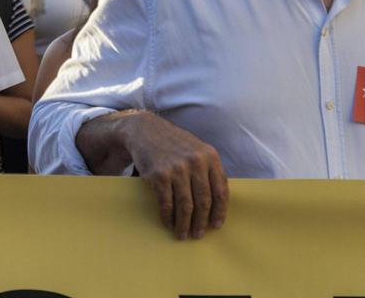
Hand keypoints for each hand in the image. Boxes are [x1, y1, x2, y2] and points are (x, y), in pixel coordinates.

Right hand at [122, 114, 228, 239]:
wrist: (144, 130)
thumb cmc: (173, 142)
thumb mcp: (197, 149)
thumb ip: (209, 170)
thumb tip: (217, 202)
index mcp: (210, 157)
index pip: (221, 191)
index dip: (220, 212)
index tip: (216, 226)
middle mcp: (196, 162)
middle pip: (203, 201)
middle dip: (201, 222)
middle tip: (198, 235)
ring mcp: (177, 169)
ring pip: (185, 205)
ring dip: (185, 224)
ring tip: (183, 234)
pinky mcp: (159, 175)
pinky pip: (166, 203)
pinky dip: (168, 217)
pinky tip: (168, 223)